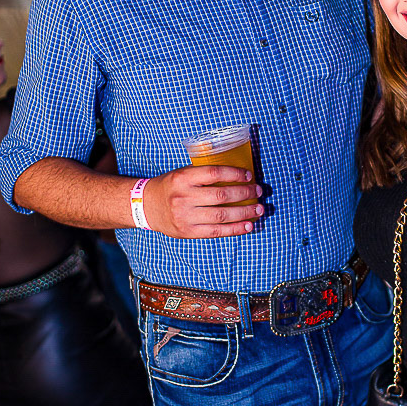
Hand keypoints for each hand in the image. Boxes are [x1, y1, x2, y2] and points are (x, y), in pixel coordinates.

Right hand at [142, 165, 262, 237]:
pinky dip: (235, 229)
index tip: (249, 175)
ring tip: (259, 209)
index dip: (234, 174)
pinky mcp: (188, 232)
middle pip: (221, 196)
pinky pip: (216, 232)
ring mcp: (185, 217)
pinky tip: (248, 225)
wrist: (146, 206)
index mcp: (182, 178)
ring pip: (221, 215)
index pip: (214, 173)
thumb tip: (237, 176)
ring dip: (245, 213)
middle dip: (245, 194)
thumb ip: (204, 175)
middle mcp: (183, 197)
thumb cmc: (170, 187)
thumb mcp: (182, 174)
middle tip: (259, 191)